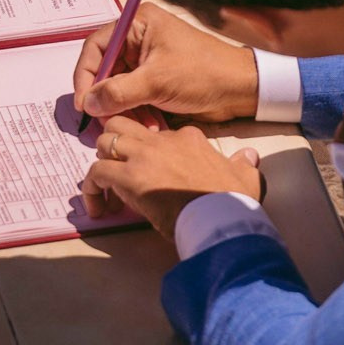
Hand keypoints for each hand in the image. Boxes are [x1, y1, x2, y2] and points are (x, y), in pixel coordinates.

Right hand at [74, 1, 260, 124]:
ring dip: (125, 109)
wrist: (241, 89)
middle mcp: (139, 39)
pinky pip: (135, 98)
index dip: (86, 75)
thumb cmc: (203, 73)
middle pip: (106, 70)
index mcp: (138, 25)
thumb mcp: (156, 81)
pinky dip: (138, 113)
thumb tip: (87, 102)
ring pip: (120, 88)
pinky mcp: (157, 80)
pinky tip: (150, 126)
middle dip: (107, 98)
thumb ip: (118, 92)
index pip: (97, 47)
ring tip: (138, 126)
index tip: (83, 103)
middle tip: (105, 121)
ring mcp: (148, 61)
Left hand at [80, 117, 263, 240]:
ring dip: (102, 165)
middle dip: (115, 144)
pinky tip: (100, 208)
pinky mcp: (128, 176)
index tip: (152, 172)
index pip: (159, 133)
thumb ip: (244, 164)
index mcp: (189, 138)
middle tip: (118, 170)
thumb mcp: (245, 177)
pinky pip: (96, 173)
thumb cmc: (233, 201)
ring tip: (106, 190)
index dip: (150, 151)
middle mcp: (162, 140)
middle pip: (123, 126)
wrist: (219, 218)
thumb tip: (250, 156)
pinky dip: (92, 189)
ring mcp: (143, 156)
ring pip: (104, 142)